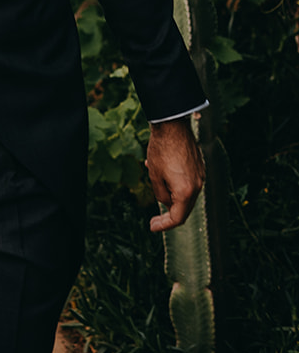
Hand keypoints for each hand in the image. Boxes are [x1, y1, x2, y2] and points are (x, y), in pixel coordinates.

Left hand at [145, 117, 203, 232]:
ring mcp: (201, 176)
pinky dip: (177, 185)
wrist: (172, 125)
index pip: (177, 218)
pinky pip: (189, 184)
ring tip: (155, 181)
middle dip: (168, 214)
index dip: (164, 225)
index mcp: (185, 191)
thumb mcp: (154, 176)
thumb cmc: (161, 149)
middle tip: (154, 219)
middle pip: (184, 209)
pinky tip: (163, 172)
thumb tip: (166, 203)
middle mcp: (197, 186)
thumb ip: (160, 194)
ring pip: (186, 196)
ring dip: (171, 196)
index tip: (152, 226)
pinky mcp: (200, 168)